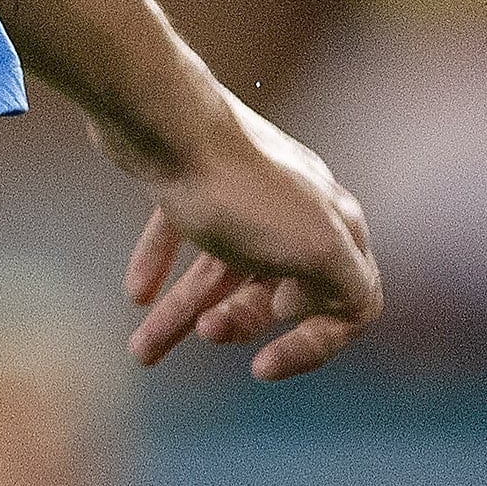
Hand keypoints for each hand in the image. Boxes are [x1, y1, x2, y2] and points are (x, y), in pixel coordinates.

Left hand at [125, 96, 379, 381]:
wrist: (162, 118)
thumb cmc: (239, 191)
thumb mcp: (314, 251)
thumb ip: (347, 289)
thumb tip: (349, 309)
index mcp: (335, 225)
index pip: (349, 303)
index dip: (312, 345)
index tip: (261, 368)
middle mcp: (296, 206)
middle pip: (273, 289)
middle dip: (235, 325)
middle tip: (200, 336)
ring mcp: (242, 190)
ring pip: (219, 267)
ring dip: (183, 311)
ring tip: (140, 351)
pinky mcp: (191, 177)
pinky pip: (182, 231)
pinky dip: (161, 264)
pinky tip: (136, 293)